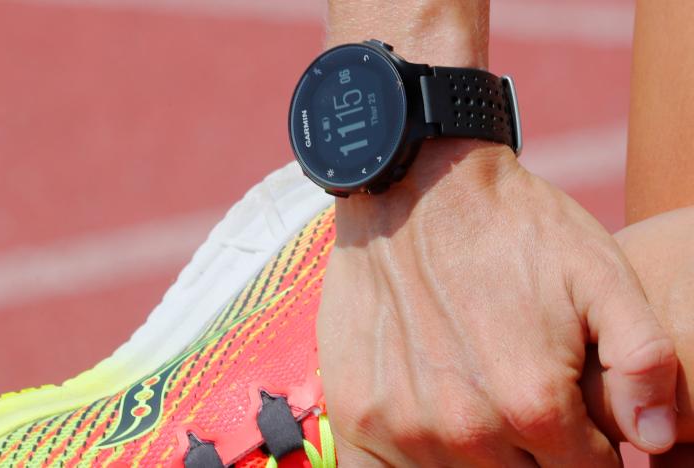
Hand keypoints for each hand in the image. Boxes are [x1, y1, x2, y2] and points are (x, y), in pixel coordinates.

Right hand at [317, 141, 678, 465]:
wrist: (414, 187)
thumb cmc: (511, 228)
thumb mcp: (599, 273)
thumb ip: (643, 359)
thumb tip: (657, 437)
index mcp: (533, 403)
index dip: (588, 447)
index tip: (574, 413)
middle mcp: (465, 428)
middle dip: (534, 453)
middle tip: (520, 394)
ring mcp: (402, 426)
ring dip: (476, 453)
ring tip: (474, 391)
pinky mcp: (355, 412)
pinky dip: (406, 467)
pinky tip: (422, 427)